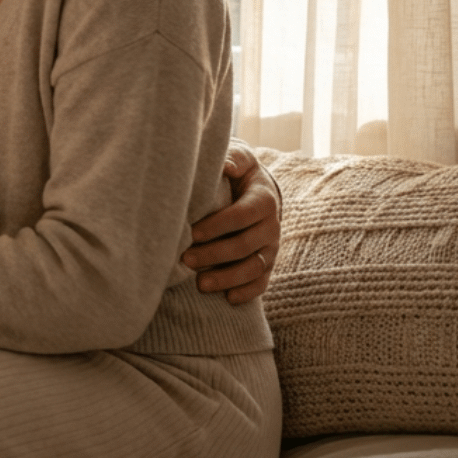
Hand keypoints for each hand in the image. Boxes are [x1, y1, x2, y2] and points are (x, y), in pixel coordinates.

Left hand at [183, 144, 281, 304]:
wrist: (255, 187)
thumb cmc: (238, 171)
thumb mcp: (239, 159)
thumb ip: (234, 158)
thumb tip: (226, 164)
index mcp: (263, 199)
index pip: (242, 215)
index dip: (218, 226)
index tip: (191, 233)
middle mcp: (271, 225)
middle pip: (245, 245)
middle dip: (214, 255)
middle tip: (185, 260)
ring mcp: (271, 247)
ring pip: (254, 268)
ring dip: (228, 278)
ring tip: (201, 285)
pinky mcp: (267, 262)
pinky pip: (262, 281)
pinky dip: (248, 292)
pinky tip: (228, 298)